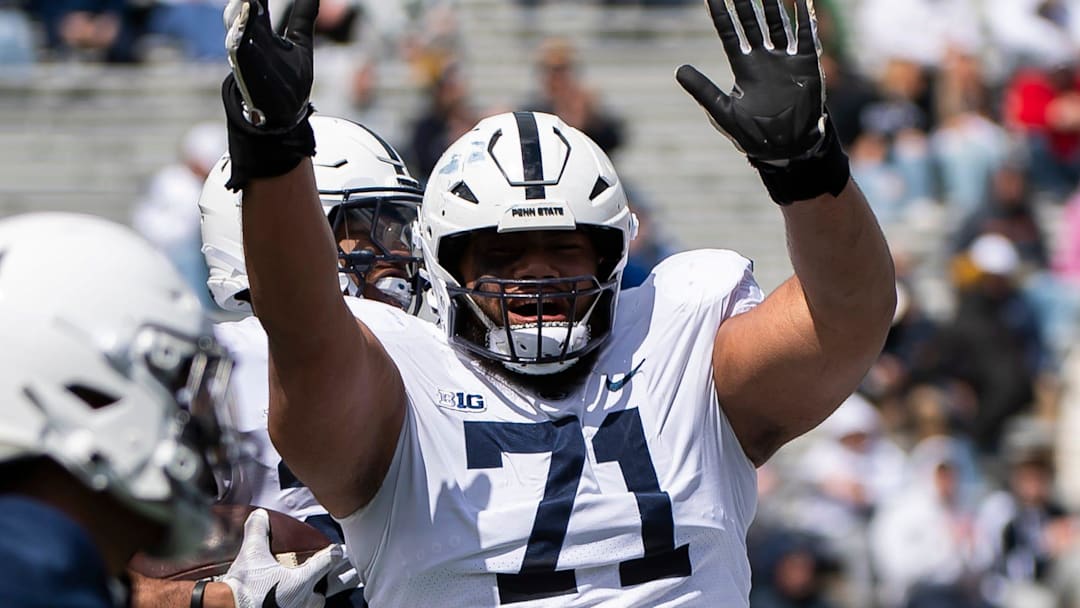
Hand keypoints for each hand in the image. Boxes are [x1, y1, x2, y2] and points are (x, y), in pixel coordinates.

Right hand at [218, 509, 344, 607]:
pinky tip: (289, 602)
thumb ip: (258, 531)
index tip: (338, 550)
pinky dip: (299, 606)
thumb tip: (260, 516)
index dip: (334, 554)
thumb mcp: (251, 554)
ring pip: (314, 605)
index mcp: (303, 581)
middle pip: (324, 590)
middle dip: (323, 583)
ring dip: (312, 598)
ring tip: (308, 593)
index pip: (328, 562)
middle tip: (323, 577)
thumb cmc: (243, 588)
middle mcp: (305, 600)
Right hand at [223, 0, 317, 127]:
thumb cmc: (287, 78)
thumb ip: (302, 16)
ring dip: (243, 6)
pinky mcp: (243, 64)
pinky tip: (247, 9)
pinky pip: (237, 42)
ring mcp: (244, 48)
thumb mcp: (300, 42)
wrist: (280, 114)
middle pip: (246, 2)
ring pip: (238, 18)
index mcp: (262, 26)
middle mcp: (250, 33)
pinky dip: (241, 26)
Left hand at [677, 0, 825, 162]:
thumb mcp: (723, 112)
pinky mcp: (806, 65)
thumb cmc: (752, 134)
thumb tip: (679, 70)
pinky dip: (805, 18)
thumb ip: (703, 90)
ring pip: (777, 23)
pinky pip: (806, 36)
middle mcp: (763, 59)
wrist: (785, 149)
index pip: (729, 33)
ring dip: (772, 3)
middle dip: (744, 1)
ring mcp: (785, 60)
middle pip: (752, 23)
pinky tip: (801, 0)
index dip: (721, 13)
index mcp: (744, 68)